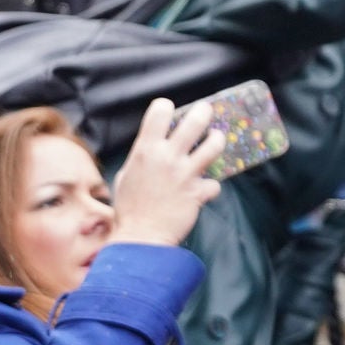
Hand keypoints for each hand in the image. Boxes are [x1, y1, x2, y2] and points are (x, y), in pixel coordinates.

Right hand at [108, 98, 224, 248]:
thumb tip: (150, 148)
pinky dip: (210, 187)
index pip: (160, 111)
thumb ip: (142, 157)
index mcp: (146, 150)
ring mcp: (185, 173)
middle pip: (195, 120)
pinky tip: (204, 191)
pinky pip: (214, 183)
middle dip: (204, 112)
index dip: (167, 108)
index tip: (171, 112)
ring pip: (214, 145)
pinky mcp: (198, 191)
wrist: (140, 236)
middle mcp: (168, 157)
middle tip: (207, 112)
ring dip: (217, 140)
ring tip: (216, 140)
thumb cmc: (129, 208)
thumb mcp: (126, 175)